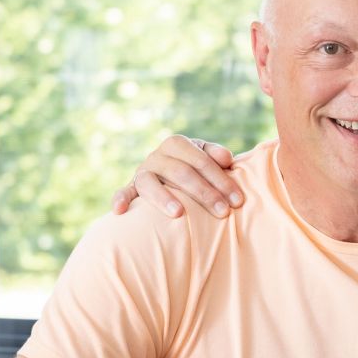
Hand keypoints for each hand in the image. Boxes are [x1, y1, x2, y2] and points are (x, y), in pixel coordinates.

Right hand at [110, 134, 241, 218]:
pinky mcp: (132, 188)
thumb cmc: (195, 168)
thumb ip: (216, 155)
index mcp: (177, 144)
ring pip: (151, 182)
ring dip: (164, 198)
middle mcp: (158, 155)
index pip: (201, 161)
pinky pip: (124, 192)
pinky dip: (120, 199)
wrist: (171, 174)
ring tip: (178, 213)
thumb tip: (227, 159)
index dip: (221, 180)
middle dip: (204, 193)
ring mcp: (143, 172)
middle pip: (181, 173)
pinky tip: (119, 211)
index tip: (238, 201)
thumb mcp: (206, 158)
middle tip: (223, 212)